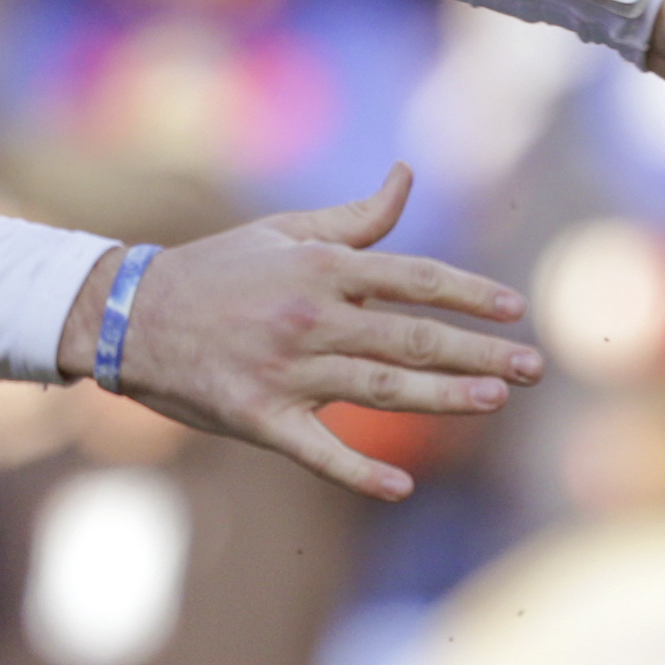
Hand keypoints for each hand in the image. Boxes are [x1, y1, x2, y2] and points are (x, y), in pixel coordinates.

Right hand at [52, 165, 534, 502]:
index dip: (471, 294)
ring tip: (494, 403)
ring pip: (380, 389)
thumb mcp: (284, 230)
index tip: (516, 308)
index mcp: (321, 269)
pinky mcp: (258, 418)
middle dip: (480, 353)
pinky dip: (359, 471)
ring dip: (443, 400)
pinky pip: (317, 450)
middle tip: (534, 368)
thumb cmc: (216, 270)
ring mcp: (286, 371)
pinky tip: (401, 488)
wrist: (129, 315)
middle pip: (412, 338)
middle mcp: (311, 318)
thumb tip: (408, 176)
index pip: (415, 279)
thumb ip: (355, 218)